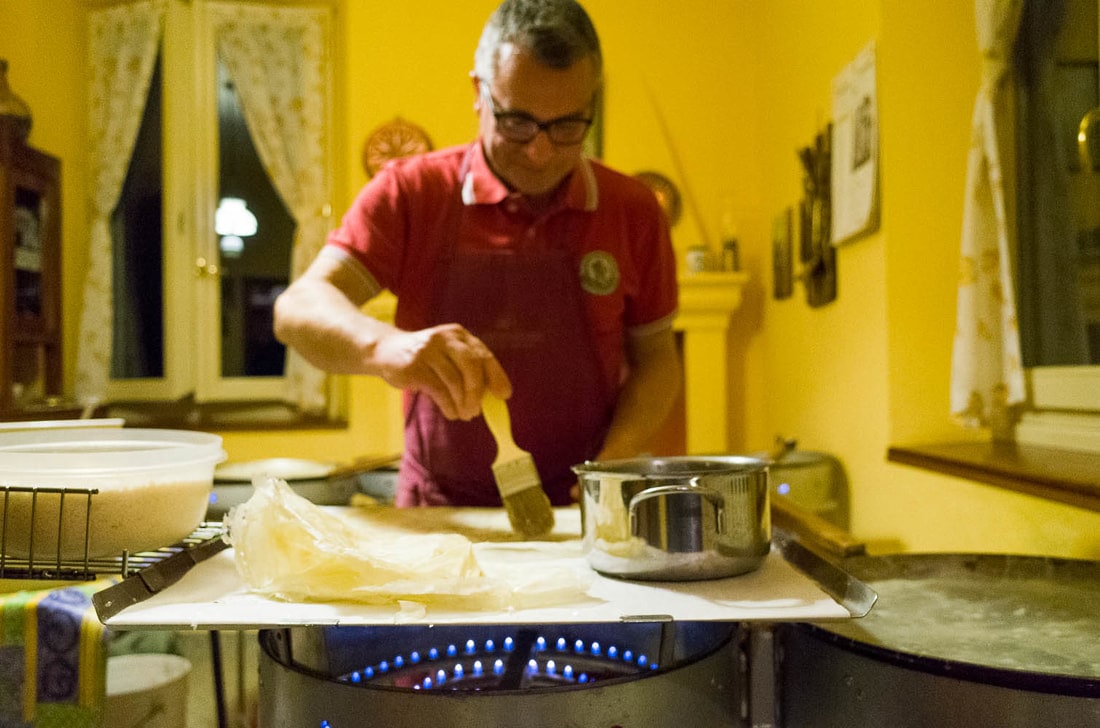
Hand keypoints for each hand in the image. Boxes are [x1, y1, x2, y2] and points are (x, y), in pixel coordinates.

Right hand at [372, 323, 510, 419]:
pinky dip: (448, 405)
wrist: (386, 351)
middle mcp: (444, 338)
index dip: (496, 375)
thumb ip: (469, 370)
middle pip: (471, 365)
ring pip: (454, 380)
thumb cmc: (425, 358)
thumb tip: (494, 396)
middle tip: (477, 411)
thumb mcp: (448, 356)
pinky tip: (451, 413)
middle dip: (477, 392)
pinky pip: (438, 389)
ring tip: (464, 415)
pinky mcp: (414, 366)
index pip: (483, 354)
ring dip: (462, 402)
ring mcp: (428, 350)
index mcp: (458, 335)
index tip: (504, 394)